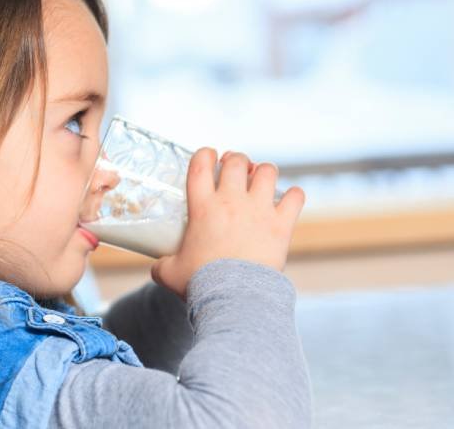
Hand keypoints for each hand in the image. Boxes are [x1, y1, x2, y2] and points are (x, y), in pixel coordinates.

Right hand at [150, 149, 305, 299]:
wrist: (234, 298)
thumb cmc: (200, 284)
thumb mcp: (169, 273)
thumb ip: (162, 265)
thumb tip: (158, 268)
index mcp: (203, 207)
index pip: (201, 164)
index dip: (205, 154)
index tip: (208, 157)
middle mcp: (232, 202)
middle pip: (237, 161)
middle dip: (236, 160)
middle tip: (234, 168)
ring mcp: (259, 211)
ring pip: (268, 171)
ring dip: (264, 172)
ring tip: (260, 180)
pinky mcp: (281, 225)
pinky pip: (296, 197)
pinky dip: (294, 195)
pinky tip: (288, 200)